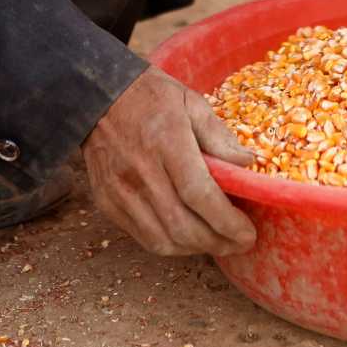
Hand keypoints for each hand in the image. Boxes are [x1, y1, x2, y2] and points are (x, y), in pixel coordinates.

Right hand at [81, 70, 258, 257]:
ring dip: (196, 249)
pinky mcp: (108, 203)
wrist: (98, 96)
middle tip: (240, 243)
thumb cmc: (152, 97)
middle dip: (218, 242)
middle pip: (182, 226)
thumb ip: (219, 136)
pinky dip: (171, 245)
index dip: (226, 221)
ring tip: (218, 243)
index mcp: (167, 142)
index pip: (199, 195)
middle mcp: (141, 172)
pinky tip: (189, 238)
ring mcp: (120, 191)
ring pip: (163, 240)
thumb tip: (248, 164)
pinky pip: (143, 238)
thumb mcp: (192, 102)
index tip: (248, 233)